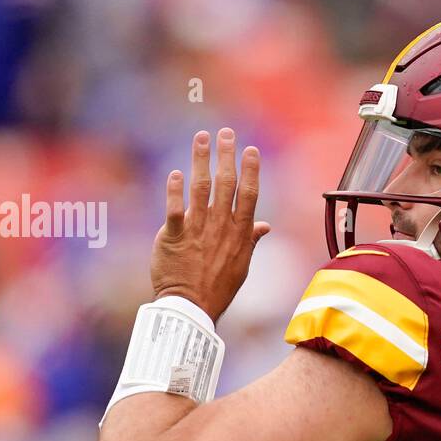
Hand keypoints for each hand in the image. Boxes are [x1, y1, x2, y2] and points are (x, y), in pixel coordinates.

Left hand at [151, 128, 271, 321]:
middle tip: (225, 133)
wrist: (191, 307)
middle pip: (226, 184)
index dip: (250, 170)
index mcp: (239, 233)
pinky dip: (175, 191)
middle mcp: (220, 228)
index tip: (250, 150)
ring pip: (201, 189)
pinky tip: (176, 174)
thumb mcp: (241, 265)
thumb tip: (265, 226)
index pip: (248, 195)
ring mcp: (197, 231)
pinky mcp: (174, 237)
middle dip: (226, 156)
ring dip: (201, 161)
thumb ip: (251, 240)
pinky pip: (175, 210)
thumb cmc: (218, 288)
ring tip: (200, 138)